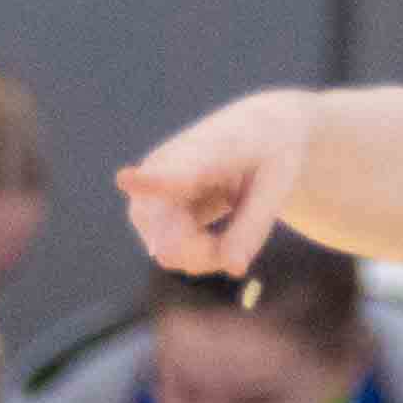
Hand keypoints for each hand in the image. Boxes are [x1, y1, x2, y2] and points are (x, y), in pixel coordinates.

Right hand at [118, 90, 322, 288]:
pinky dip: (196, 255)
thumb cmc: (271, 153)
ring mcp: (152, 186)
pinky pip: (168, 249)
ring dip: (199, 257)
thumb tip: (233, 270)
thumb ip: (252, 228)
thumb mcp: (277, 187)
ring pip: (164, 246)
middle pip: (162, 229)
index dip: (151, 180)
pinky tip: (215, 237)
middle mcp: (167, 164)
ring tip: (231, 239)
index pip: (175, 168)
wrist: (255, 132)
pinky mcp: (151, 206)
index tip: (125, 179)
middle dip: (200, 255)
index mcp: (209, 148)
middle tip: (235, 258)